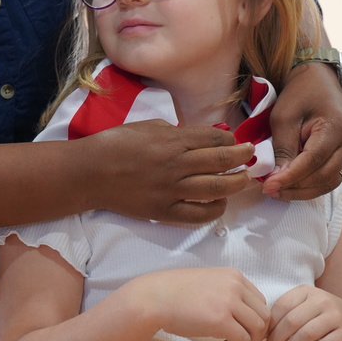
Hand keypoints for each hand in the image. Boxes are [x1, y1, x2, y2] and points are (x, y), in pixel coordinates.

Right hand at [91, 121, 253, 224]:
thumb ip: (175, 131)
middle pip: (222, 161)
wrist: (91, 173)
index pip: (213, 138)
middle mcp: (177, 165)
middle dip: (242, 156)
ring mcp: (172, 190)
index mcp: (172, 140)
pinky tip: (220, 203)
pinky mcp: (165, 212)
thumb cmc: (116, 143)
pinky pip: (198, 214)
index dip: (229, 138)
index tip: (235, 139)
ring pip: (216, 188)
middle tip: (250, 154)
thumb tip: (198, 137)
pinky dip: (215, 209)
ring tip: (244, 179)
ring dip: (236, 183)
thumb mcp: (147, 126)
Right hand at [138, 267, 269, 340]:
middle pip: (264, 315)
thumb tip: (244, 316)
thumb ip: (228, 293)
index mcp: (233, 275)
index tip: (240, 328)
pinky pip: (243, 339)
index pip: (260, 301)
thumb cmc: (177, 293)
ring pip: (258, 328)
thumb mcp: (209, 283)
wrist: (155, 297)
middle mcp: (235, 285)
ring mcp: (229, 301)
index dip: (253, 319)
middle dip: (256, 333)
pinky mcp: (221, 319)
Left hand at [263, 61, 341, 200]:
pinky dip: (311, 184)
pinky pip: (330, 176)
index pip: (313, 161)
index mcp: (336, 127)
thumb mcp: (284, 116)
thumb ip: (283, 147)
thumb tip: (278, 177)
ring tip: (278, 191)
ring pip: (329, 181)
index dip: (290, 177)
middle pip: (324, 176)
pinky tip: (292, 184)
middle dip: (296, 187)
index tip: (268, 186)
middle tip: (270, 190)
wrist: (318, 80)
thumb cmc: (300, 94)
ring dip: (304, 190)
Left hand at [267, 284, 341, 340]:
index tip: (264, 336)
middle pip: (293, 320)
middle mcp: (322, 300)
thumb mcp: (304, 307)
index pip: (283, 305)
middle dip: (278, 337)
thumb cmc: (319, 316)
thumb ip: (286, 314)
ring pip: (307, 334)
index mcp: (307, 291)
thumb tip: (264, 331)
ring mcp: (336, 316)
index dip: (272, 323)